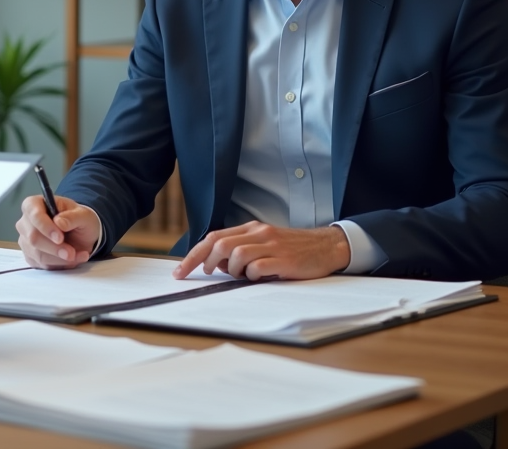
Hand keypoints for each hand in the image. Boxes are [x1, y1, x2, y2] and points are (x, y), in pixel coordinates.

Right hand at [15, 194, 101, 269]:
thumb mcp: (84, 215)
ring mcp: (26, 240)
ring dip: (59, 258)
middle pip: (33, 237)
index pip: (33, 214)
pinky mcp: (30, 256)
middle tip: (71, 252)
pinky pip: (41, 264)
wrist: (80, 235)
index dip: (45, 227)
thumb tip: (60, 222)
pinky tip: (72, 259)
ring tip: (77, 255)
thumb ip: (73, 217)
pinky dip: (59, 265)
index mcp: (35, 204)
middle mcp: (26, 222)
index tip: (60, 238)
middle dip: (54, 248)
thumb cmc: (78, 220)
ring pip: (37, 254)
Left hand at [172, 222, 350, 280]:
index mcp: (250, 229)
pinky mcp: (284, 260)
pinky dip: (252, 276)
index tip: (180, 272)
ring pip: (236, 254)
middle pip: (219, 244)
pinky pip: (257, 268)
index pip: (213, 238)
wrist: (326, 246)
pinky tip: (261, 277)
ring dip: (232, 270)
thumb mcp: (263, 244)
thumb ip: (239, 250)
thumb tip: (213, 263)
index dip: (193, 255)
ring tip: (242, 276)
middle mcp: (259, 233)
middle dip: (204, 262)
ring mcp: (271, 245)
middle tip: (206, 275)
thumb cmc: (292, 249)